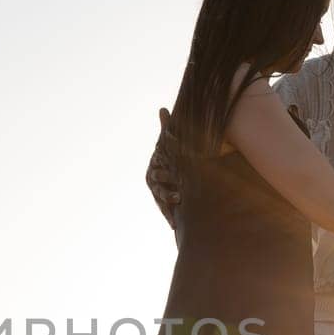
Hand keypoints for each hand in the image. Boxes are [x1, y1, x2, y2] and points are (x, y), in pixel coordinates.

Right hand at [146, 107, 181, 227]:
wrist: (169, 169)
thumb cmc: (170, 154)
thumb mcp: (169, 141)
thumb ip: (166, 127)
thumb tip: (162, 109)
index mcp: (155, 162)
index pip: (159, 164)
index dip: (166, 167)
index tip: (173, 169)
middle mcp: (153, 177)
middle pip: (160, 181)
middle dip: (168, 186)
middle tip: (180, 189)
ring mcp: (157, 190)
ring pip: (162, 196)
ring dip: (169, 201)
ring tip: (178, 204)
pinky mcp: (162, 202)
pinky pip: (164, 209)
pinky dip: (169, 217)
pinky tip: (175, 225)